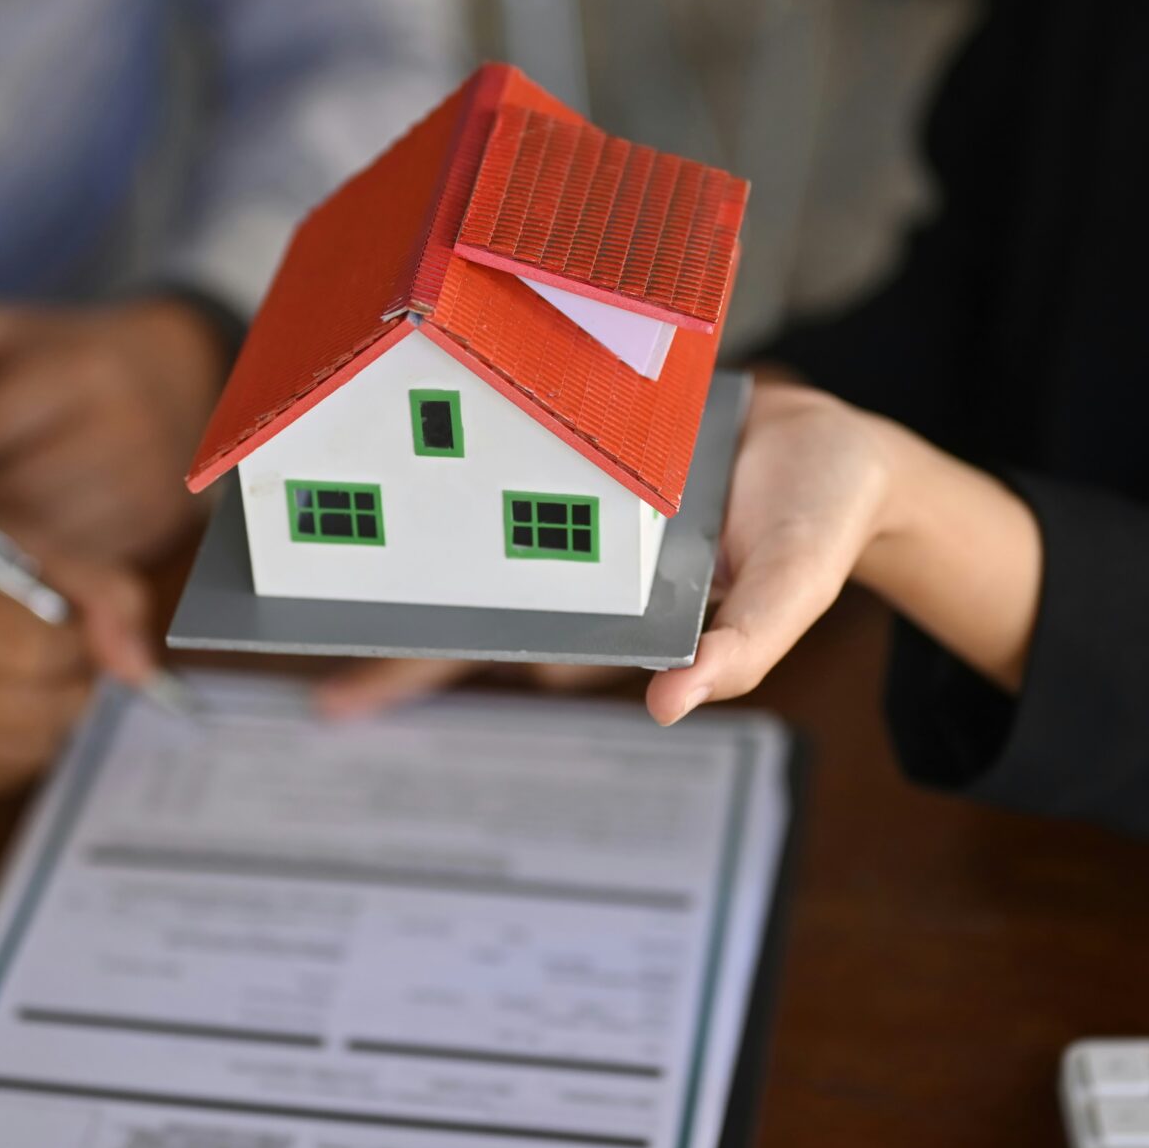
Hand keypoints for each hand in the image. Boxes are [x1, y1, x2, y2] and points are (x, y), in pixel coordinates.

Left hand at [0, 297, 229, 562]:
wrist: (187, 378)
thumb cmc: (68, 357)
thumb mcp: (1, 331)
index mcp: (76, 372)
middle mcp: (118, 430)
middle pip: (11, 496)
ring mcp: (143, 486)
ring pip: (42, 541)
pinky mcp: (155, 529)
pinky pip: (76, 567)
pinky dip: (24, 572)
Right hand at [0, 472, 157, 800]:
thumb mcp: (11, 537)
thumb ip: (96, 587)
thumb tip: (142, 668)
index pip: (37, 646)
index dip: (75, 637)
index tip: (64, 619)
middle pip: (37, 709)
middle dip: (72, 682)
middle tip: (55, 652)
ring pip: (26, 753)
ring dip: (52, 718)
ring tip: (25, 675)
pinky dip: (17, 746)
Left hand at [313, 383, 905, 725]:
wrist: (839, 441)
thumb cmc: (817, 524)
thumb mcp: (790, 589)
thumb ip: (740, 649)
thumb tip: (666, 705)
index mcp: (616, 613)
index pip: (504, 649)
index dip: (422, 668)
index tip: (337, 695)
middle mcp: (585, 570)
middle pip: (473, 613)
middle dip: (394, 652)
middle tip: (309, 679)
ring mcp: (583, 510)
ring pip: (482, 535)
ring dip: (412, 548)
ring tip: (319, 551)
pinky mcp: (589, 442)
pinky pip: (522, 450)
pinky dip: (472, 449)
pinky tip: (407, 455)